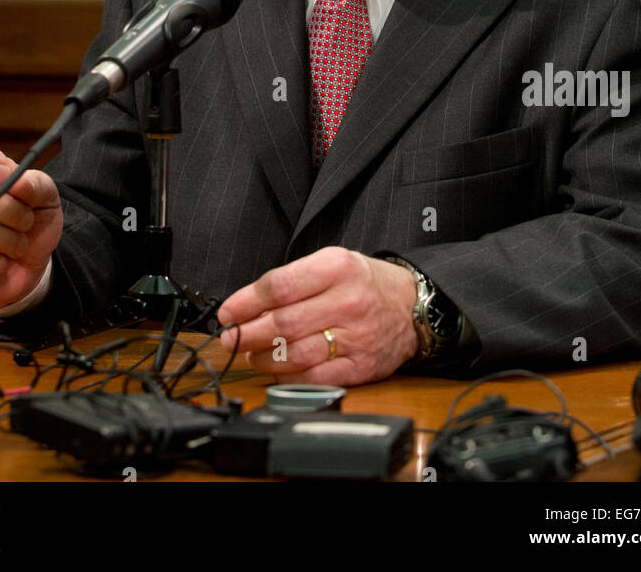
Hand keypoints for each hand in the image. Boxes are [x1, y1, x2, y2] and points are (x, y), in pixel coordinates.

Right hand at [0, 127, 62, 308]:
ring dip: (5, 238)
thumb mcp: (45, 197)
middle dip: (8, 208)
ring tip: (18, 244)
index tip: (6, 172)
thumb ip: (34, 183)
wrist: (27, 266)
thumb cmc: (31, 223)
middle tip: (26, 221)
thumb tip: (17, 182)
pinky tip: (1, 260)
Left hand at [216, 246, 418, 384]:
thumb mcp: (333, 263)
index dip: (246, 302)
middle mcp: (348, 300)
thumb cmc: (365, 283)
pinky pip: (316, 377)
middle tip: (231, 337)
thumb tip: (248, 308)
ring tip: (251, 353)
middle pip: (284, 322)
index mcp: (337, 267)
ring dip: (264, 357)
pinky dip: (289, 377)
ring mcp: (357, 336)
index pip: (280, 285)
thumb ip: (294, 281)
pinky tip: (278, 370)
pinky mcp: (362, 366)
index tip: (228, 312)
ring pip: (296, 353)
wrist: (412, 306)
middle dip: (248, 333)